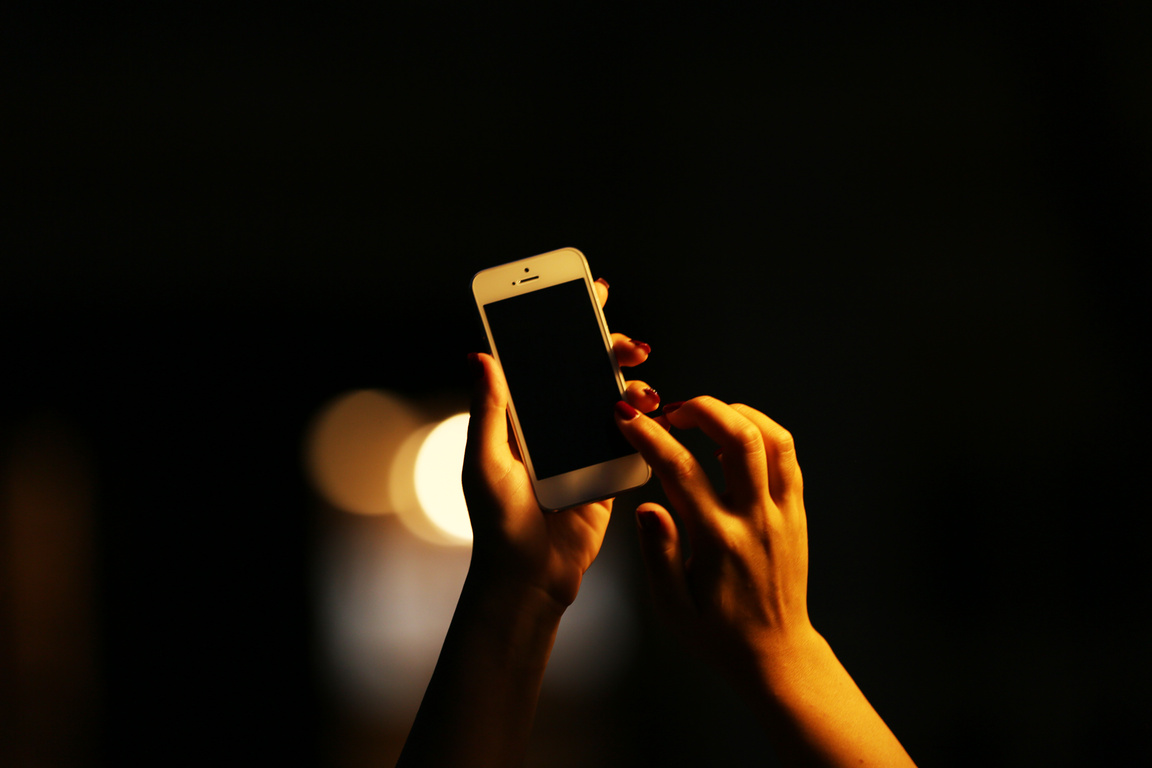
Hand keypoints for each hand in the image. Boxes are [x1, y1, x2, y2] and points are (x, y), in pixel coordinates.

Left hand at [462, 278, 658, 609]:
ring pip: (614, 398)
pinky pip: (632, 437)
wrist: (530, 576)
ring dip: (632, 385)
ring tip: (643, 390)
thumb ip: (490, 409)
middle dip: (610, 349)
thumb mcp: (485, 460)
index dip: (565, 323)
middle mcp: (554, 423)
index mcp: (522, 414)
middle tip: (629, 346)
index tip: (589, 291)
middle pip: (586, 370)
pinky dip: (645, 422)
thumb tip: (481, 354)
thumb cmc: (496, 522)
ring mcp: (584, 445)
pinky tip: (654, 415)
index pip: (544, 357)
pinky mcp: (609, 471)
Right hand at [614, 396, 813, 678]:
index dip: (649, 436)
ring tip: (705, 418)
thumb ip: (658, 553)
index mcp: (718, 540)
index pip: (679, 470)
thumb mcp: (672, 606)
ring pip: (771, 438)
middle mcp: (754, 519)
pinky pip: (787, 455)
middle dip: (701, 409)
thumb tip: (646, 507)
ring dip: (736, 414)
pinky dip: (761, 432)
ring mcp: (781, 512)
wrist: (774, 652)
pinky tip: (735, 437)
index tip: (627, 419)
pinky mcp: (796, 512)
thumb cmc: (717, 631)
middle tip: (673, 411)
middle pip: (738, 437)